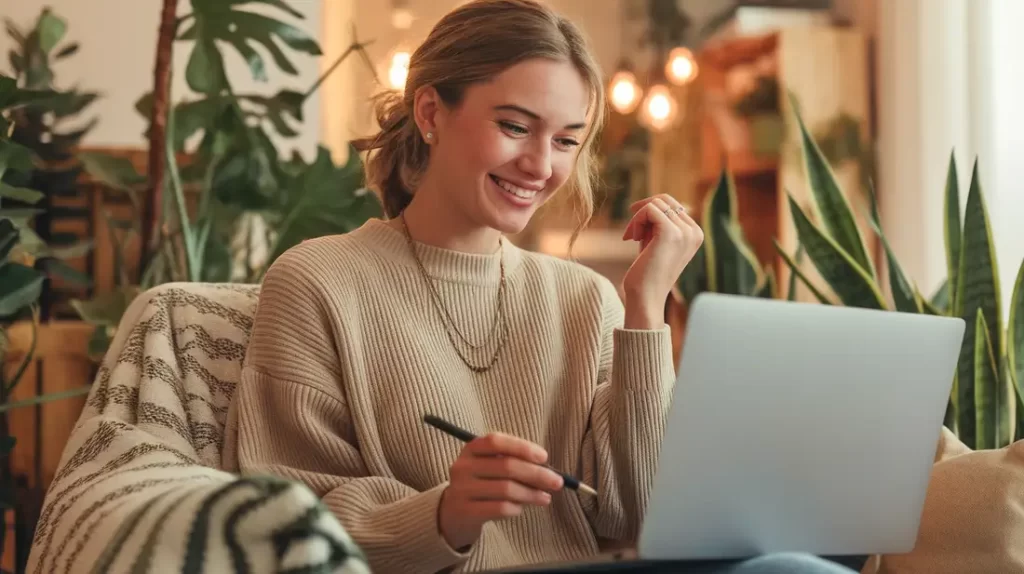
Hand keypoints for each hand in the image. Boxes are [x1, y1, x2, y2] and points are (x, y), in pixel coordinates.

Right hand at [438, 433, 563, 549]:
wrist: (452, 513)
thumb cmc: (481, 484)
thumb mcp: (489, 466)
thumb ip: (513, 462)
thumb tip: (547, 469)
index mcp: (471, 449)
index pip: (496, 441)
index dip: (522, 447)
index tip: (544, 457)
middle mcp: (463, 467)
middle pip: (506, 466)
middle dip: (537, 474)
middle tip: (557, 482)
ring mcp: (462, 490)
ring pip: (506, 489)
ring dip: (532, 494)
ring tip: (545, 498)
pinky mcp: (466, 512)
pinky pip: (500, 508)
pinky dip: (517, 508)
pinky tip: (521, 508)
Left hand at [620, 194, 703, 328]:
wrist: (645, 297)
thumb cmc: (647, 272)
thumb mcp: (657, 242)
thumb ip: (659, 223)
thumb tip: (653, 200)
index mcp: (696, 233)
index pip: (672, 204)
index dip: (650, 212)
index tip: (638, 232)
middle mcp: (695, 231)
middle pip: (664, 199)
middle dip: (643, 211)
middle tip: (632, 232)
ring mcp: (685, 232)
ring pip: (655, 203)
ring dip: (637, 218)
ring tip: (631, 237)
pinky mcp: (671, 232)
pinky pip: (649, 209)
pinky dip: (635, 220)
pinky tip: (630, 237)